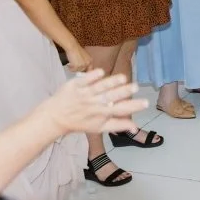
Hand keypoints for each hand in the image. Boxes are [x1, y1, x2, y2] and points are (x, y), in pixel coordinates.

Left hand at [34, 70, 148, 137]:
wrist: (54, 118)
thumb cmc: (80, 122)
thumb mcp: (98, 127)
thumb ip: (118, 125)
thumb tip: (135, 127)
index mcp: (102, 114)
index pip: (120, 110)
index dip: (133, 107)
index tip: (145, 103)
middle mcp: (94, 104)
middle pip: (111, 97)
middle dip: (123, 92)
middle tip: (135, 87)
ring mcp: (84, 94)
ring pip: (99, 88)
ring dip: (111, 83)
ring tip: (123, 78)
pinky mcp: (75, 85)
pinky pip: (84, 80)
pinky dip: (92, 76)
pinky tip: (101, 72)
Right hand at [64, 44, 92, 72]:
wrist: (73, 47)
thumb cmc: (77, 50)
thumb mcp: (84, 56)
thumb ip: (85, 62)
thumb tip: (83, 69)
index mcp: (90, 60)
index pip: (90, 69)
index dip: (86, 72)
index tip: (82, 73)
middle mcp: (88, 63)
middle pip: (83, 71)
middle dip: (78, 70)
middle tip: (74, 67)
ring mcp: (83, 65)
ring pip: (77, 70)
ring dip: (73, 68)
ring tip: (71, 64)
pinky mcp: (77, 66)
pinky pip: (73, 70)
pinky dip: (70, 68)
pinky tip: (69, 64)